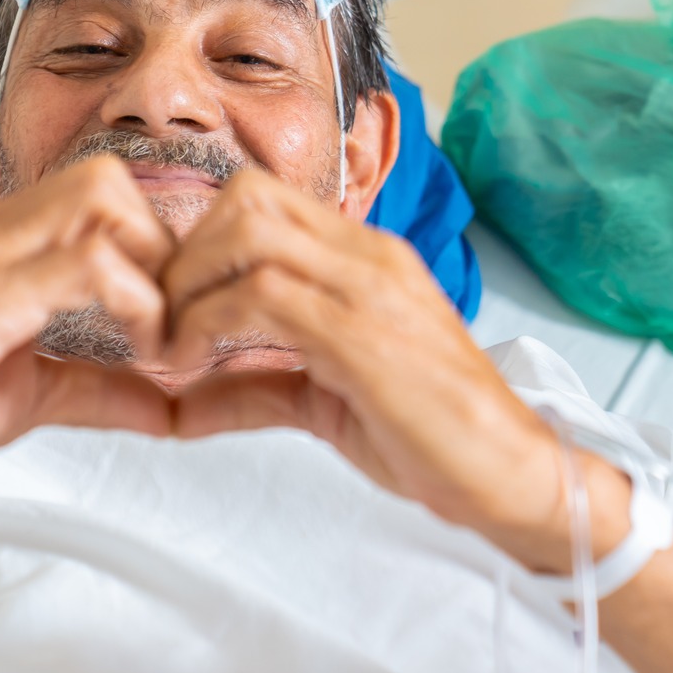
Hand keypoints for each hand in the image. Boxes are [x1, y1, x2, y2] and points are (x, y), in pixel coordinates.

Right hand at [0, 156, 177, 490]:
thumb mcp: (26, 395)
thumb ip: (96, 390)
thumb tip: (166, 409)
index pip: (96, 194)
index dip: (150, 246)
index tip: (165, 317)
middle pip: (108, 176)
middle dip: (159, 243)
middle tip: (166, 320)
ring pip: (103, 198)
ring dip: (152, 265)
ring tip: (156, 338)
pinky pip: (85, 263)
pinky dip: (136, 303)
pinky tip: (139, 354)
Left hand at [159, 169, 629, 572]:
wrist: (511, 474)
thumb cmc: (431, 436)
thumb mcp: (325, 402)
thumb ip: (254, 388)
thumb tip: (179, 405)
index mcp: (364, 256)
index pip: (261, 199)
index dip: (198, 243)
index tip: (171, 307)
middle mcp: (367, 255)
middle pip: (243, 199)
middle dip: (183, 257)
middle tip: (162, 324)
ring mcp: (368, 287)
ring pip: (246, 233)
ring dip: (188, 288)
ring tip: (172, 349)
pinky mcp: (362, 335)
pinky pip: (262, 297)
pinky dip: (207, 326)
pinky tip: (192, 371)